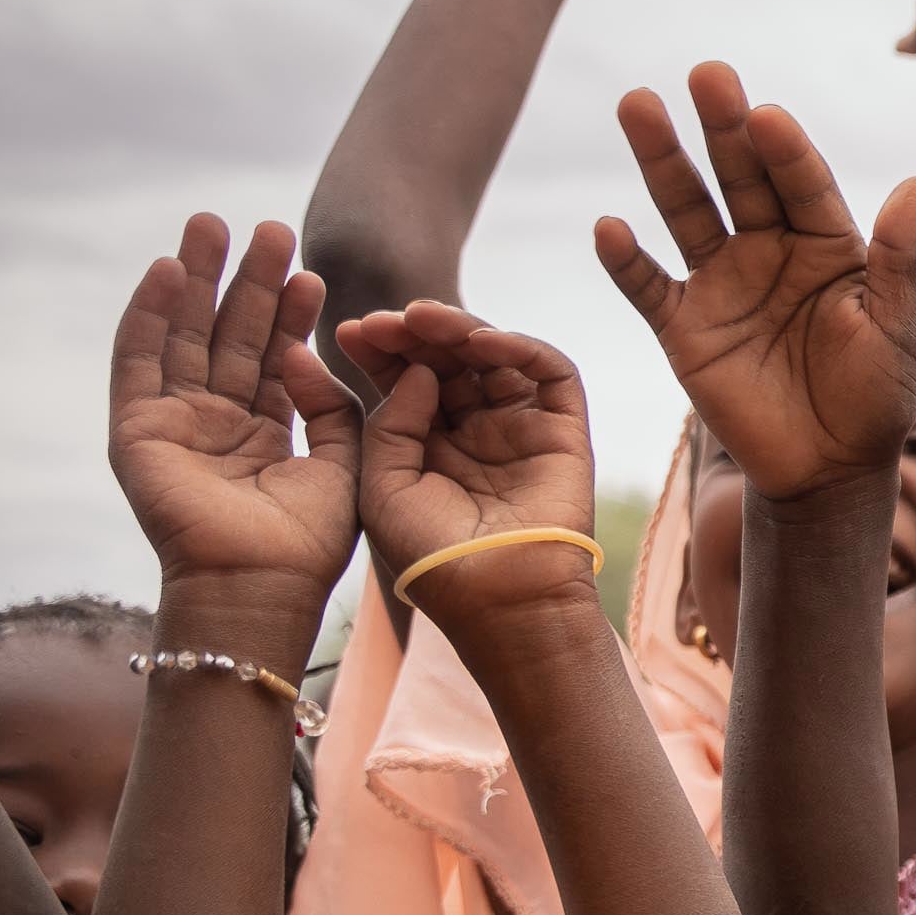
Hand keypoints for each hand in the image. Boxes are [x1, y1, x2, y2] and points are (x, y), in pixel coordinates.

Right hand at [106, 217, 361, 609]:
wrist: (259, 584)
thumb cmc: (306, 542)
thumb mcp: (341, 462)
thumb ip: (332, 407)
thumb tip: (313, 351)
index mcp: (263, 430)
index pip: (276, 355)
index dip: (292, 313)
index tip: (312, 271)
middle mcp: (215, 420)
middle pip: (230, 334)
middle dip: (249, 281)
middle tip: (269, 228)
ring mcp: (174, 421)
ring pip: (184, 334)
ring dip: (197, 279)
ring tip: (213, 225)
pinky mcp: (136, 427)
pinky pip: (138, 360)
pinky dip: (148, 314)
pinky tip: (165, 270)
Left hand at [333, 306, 604, 636]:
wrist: (495, 597)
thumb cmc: (431, 553)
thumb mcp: (380, 485)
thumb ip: (387, 422)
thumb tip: (416, 370)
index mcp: (426, 445)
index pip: (404, 380)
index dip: (380, 352)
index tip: (351, 332)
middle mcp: (474, 430)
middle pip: (447, 361)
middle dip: (414, 334)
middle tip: (387, 320)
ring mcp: (519, 427)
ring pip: (495, 357)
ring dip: (459, 328)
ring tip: (424, 317)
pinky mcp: (563, 429)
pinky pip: (551, 372)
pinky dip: (520, 346)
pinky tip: (480, 342)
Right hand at [593, 62, 915, 504]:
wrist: (832, 468)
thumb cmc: (876, 394)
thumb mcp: (898, 327)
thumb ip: (901, 259)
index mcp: (827, 242)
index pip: (803, 183)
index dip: (786, 151)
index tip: (768, 115)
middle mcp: (770, 249)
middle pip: (741, 178)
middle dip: (723, 128)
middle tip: (707, 74)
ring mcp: (722, 283)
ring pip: (686, 210)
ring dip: (662, 162)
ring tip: (640, 105)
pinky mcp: (684, 326)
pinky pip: (648, 285)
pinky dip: (626, 260)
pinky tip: (609, 227)